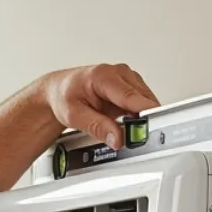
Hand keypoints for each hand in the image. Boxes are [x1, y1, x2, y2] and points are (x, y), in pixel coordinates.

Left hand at [42, 63, 159, 149]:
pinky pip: (142, 104)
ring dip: (140, 118)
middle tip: (132, 137)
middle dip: (142, 120)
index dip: (144, 112)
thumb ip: (97, 127)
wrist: (60, 90)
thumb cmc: (65, 96)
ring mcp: (127, 79)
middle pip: (143, 99)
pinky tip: (124, 120)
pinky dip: (137, 115)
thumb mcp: (74, 116)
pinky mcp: (131, 87)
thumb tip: (117, 138)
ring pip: (146, 102)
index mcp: (104, 76)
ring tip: (121, 126)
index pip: (130, 96)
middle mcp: (119, 73)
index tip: (151, 125)